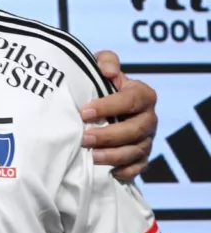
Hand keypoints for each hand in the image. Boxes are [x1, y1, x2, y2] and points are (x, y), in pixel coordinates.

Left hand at [80, 50, 156, 180]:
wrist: (99, 103)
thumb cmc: (99, 83)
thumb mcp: (100, 65)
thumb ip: (106, 61)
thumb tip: (109, 71)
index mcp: (142, 94)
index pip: (131, 100)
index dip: (109, 107)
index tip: (84, 112)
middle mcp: (148, 118)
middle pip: (135, 130)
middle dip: (109, 135)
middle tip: (84, 137)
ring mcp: (146, 138)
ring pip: (136, 151)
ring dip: (114, 155)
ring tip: (91, 156)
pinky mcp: (141, 156)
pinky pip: (138, 167)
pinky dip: (125, 170)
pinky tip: (109, 171)